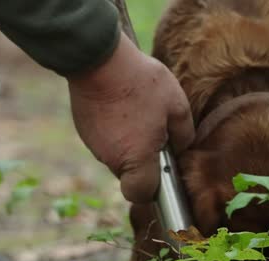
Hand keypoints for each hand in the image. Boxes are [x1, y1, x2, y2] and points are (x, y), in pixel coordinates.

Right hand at [67, 34, 193, 203]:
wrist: (99, 59)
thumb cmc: (141, 83)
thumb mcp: (177, 106)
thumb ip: (184, 135)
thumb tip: (180, 148)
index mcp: (136, 158)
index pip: (140, 194)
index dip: (152, 189)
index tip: (162, 172)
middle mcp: (111, 158)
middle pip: (129, 174)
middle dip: (143, 160)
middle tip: (156, 132)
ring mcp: (94, 144)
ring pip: (116, 155)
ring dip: (128, 143)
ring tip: (138, 113)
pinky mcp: (84, 129)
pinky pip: (104, 139)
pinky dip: (114, 130)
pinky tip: (122, 107)